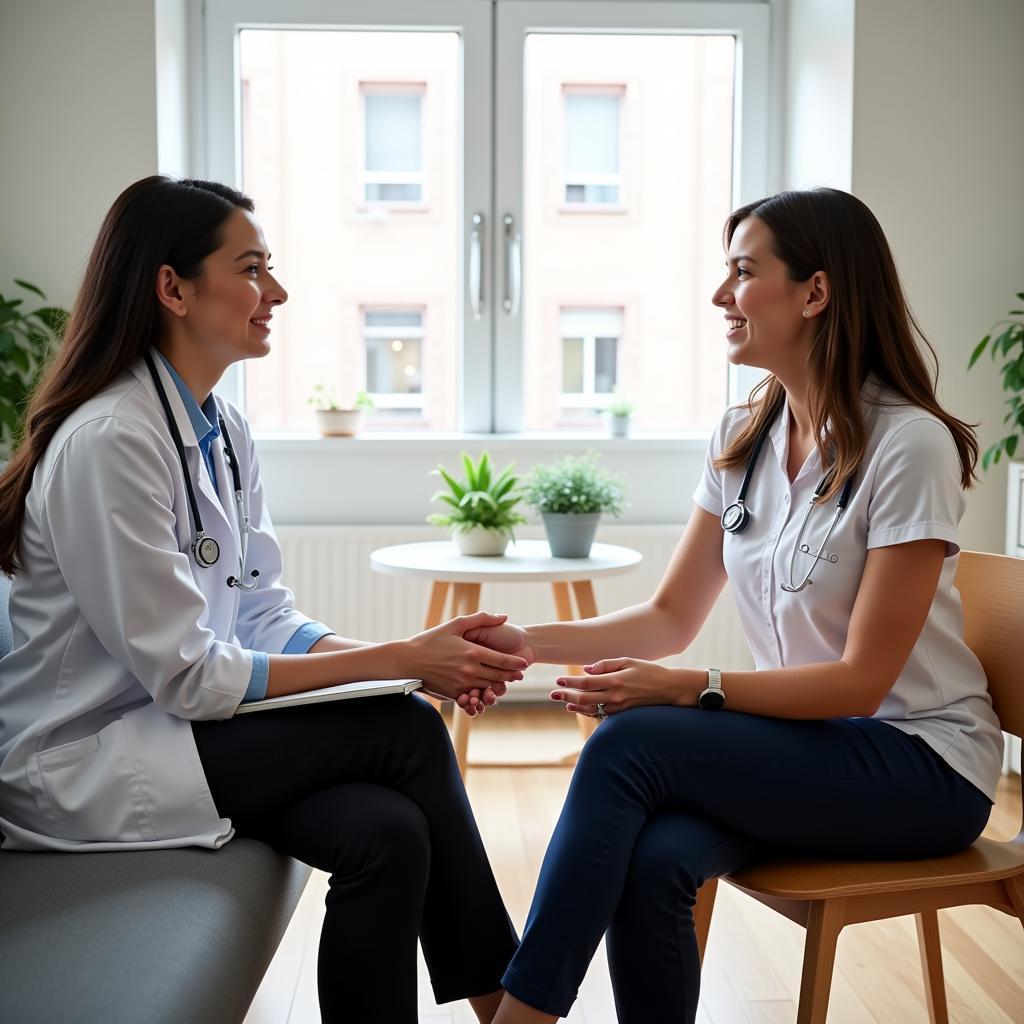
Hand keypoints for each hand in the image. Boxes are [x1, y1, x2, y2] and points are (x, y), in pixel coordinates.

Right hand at [399, 611, 528, 714]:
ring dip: (498, 686)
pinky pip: (473, 696)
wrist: (408, 659)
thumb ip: (481, 619)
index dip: (515, 663)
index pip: (502, 660)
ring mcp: (462, 683)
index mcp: (472, 652)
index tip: (524, 663)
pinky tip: (485, 690)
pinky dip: (481, 694)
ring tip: (504, 683)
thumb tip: (503, 616)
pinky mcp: (454, 694)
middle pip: (498, 676)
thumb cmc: (431, 639)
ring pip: (488, 688)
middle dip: (511, 676)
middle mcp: (469, 670)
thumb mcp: (456, 624)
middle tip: (520, 675)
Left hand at [550, 659, 694, 717]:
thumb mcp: (628, 661)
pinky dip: (588, 711)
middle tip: (553, 694)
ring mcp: (619, 707)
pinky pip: (601, 714)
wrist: (670, 689)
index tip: (558, 680)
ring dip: (575, 705)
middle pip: (584, 697)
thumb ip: (606, 664)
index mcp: (616, 680)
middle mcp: (616, 696)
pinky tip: (580, 708)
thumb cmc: (650, 671)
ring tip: (564, 702)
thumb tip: (586, 670)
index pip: (586, 683)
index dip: (570, 682)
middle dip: (566, 695)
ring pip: (591, 708)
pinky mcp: (623, 714)